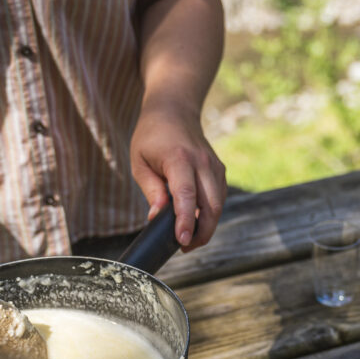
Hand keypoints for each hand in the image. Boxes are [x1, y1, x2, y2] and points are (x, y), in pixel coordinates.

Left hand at [129, 100, 225, 251]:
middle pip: (210, 205)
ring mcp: (214, 166)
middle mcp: (202, 162)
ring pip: (218, 205)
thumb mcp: (140, 162)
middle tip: (185, 247)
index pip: (186, 195)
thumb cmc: (151, 137)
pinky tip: (197, 221)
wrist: (174, 111)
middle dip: (201, 232)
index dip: (186, 221)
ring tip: (190, 238)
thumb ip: (150, 190)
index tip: (182, 241)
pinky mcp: (219, 170)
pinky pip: (219, 198)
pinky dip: (211, 213)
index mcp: (179, 159)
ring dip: (208, 226)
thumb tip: (156, 218)